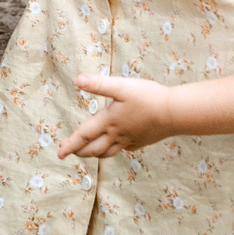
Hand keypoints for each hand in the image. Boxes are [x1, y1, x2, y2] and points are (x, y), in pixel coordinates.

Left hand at [56, 73, 172, 158]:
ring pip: (108, 152)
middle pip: (94, 148)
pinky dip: (116, 149)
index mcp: (109, 121)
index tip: (59, 153)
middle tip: (68, 152)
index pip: (84, 135)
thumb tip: (78, 80)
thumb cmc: (148, 98)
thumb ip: (99, 84)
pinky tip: (117, 145)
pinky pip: (125, 148)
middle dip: (79, 151)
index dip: (70, 144)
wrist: (174, 113)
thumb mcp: (121, 86)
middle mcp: (117, 134)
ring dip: (95, 154)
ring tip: (88, 153)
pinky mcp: (142, 141)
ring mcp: (130, 139)